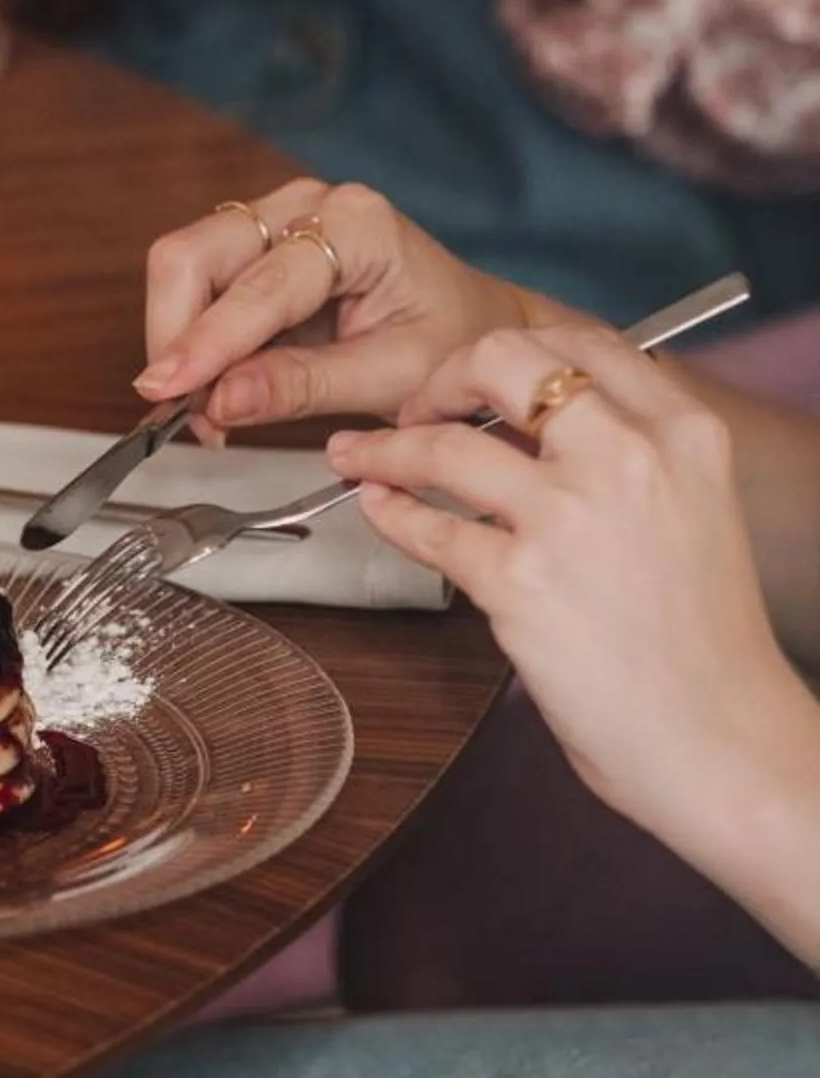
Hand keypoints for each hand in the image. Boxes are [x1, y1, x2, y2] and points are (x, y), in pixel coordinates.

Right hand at [138, 179, 542, 433]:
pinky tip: (215, 387)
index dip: (205, 342)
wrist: (473, 326)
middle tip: (180, 410)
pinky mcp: (258, 245)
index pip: (257, 284)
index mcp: (357, 225)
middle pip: (194, 255)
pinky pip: (198, 286)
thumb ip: (301, 386)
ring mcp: (278, 218)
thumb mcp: (390, 378)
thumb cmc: (451, 342)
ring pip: (184, 267)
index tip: (167, 392)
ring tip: (205, 410)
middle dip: (175, 337)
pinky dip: (194, 341)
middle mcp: (308, 205)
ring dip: (179, 342)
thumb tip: (219, 402)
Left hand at [329, 323, 819, 949]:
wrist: (721, 737)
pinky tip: (377, 507)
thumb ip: (627, 457)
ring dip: (384, 447)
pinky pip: (428, 528)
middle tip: (415, 407)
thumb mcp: (692, 511)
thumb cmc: (704, 641)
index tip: (476, 375)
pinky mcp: (520, 583)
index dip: (510, 348)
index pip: (581, 340)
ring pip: (445, 446)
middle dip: (441, 377)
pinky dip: (388, 511)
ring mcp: (569, 518)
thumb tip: (534, 427)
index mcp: (683, 432)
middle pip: (503, 360)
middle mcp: (628, 457)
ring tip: (356, 455)